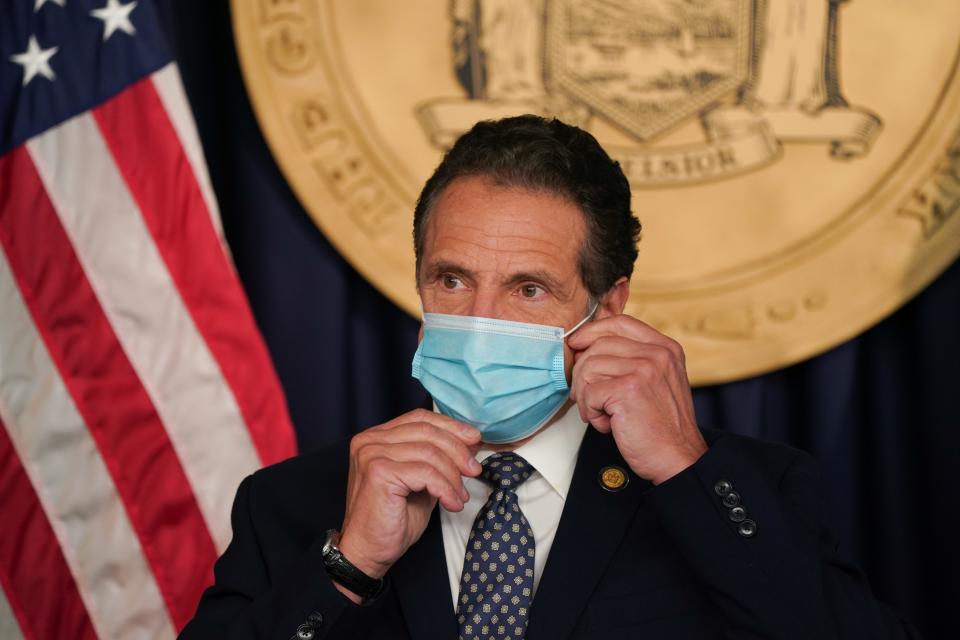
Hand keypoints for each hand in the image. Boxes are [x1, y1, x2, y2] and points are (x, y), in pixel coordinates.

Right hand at [336, 409, 480, 600]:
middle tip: (474, 469)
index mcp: (377, 437)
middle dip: (457, 450)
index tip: (474, 439)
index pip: (420, 418)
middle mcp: (370, 441)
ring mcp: (372, 454)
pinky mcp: (379, 472)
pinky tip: (452, 503)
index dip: (450, 426)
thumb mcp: (421, 482)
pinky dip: (445, 488)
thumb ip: (438, 460)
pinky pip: (426, 473)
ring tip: (461, 495)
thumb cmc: (392, 519)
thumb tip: (469, 443)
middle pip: (427, 431)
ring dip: (453, 475)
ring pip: (429, 453)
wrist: (367, 552)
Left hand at [567, 315, 706, 484]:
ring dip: (586, 396)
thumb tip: (584, 348)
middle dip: (583, 372)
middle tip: (588, 398)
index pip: (620, 322)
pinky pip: (589, 392)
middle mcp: (657, 354)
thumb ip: (631, 360)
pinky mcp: (628, 389)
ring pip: (588, 367)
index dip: (592, 331)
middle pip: (598, 344)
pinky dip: (590, 412)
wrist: (678, 458)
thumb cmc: (661, 425)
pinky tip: (607, 424)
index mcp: (665, 348)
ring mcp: (644, 369)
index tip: (577, 345)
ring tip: (602, 414)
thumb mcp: (655, 381)